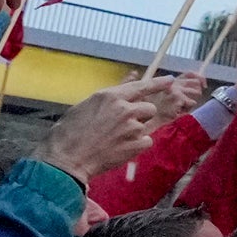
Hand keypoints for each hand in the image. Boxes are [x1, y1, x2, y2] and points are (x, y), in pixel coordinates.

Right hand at [30, 73, 191, 182]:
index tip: (170, 80)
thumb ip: (112, 94)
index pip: (142, 86)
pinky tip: (120, 148)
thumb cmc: (69, 132)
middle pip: (149, 108)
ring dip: (136, 132)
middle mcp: (124, 109)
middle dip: (141, 115)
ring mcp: (132, 127)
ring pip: (146, 126)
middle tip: (125, 124)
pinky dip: (137, 145)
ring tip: (115, 139)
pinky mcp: (135, 145)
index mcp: (110, 96)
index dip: (158, 83)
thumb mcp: (87, 105)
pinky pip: (146, 142)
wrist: (66, 159)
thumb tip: (131, 77)